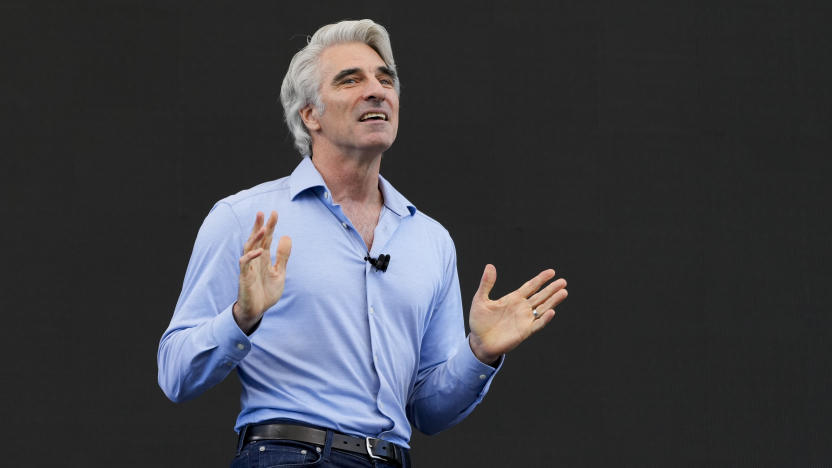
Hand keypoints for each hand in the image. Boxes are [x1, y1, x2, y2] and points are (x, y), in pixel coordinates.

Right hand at [233, 211, 291, 333]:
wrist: (257, 311)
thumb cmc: (266, 292)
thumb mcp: (279, 272)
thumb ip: (283, 256)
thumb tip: (286, 236)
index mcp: (264, 258)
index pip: (266, 238)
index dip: (270, 226)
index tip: (274, 213)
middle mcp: (255, 260)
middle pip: (256, 239)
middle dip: (259, 226)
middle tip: (263, 212)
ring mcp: (249, 267)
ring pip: (249, 248)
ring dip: (255, 238)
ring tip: (263, 228)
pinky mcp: (245, 277)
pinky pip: (245, 264)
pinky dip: (251, 257)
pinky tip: (259, 251)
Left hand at [468, 264, 567, 364]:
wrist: (479, 342)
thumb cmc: (479, 322)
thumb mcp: (480, 300)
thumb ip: (486, 283)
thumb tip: (490, 266)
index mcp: (513, 299)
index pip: (530, 286)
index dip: (541, 279)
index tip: (551, 272)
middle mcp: (521, 308)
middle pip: (540, 296)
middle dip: (551, 289)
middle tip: (563, 281)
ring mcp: (524, 319)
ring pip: (542, 308)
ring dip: (553, 301)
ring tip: (564, 292)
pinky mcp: (524, 331)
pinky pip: (537, 324)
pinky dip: (544, 319)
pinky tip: (551, 311)